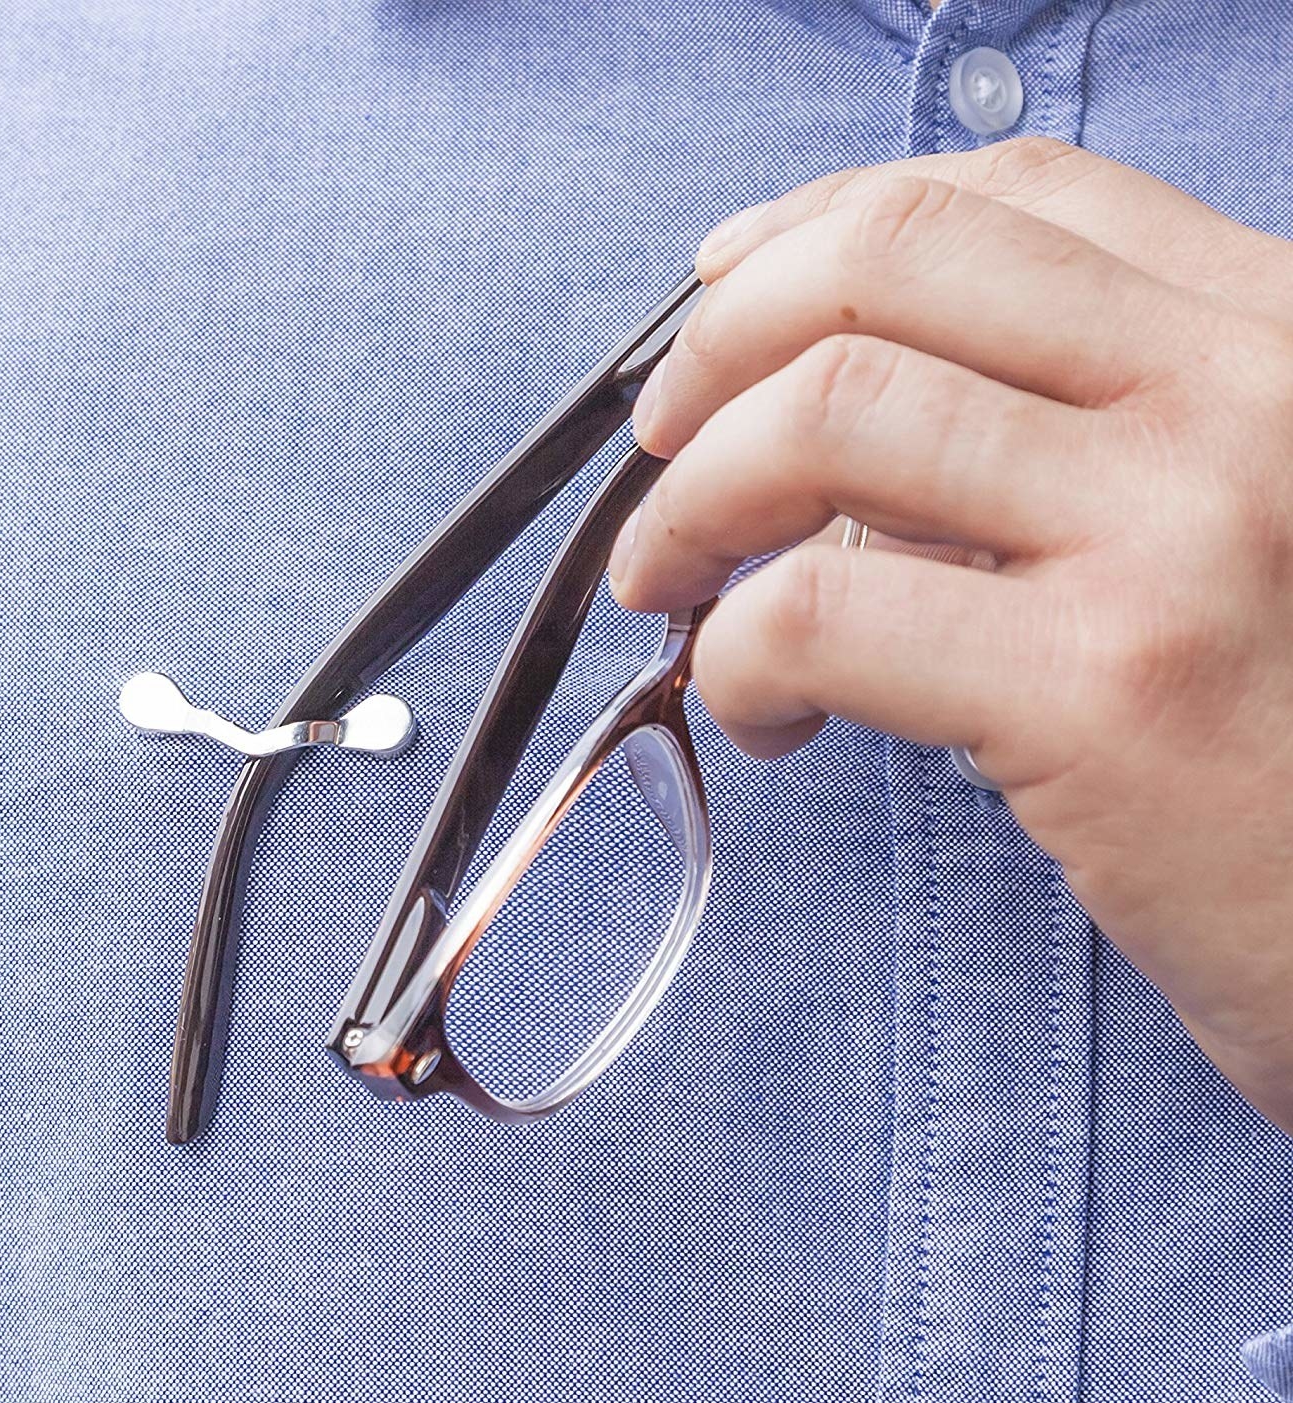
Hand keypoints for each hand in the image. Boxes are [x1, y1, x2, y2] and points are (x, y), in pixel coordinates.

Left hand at [605, 139, 1292, 1132]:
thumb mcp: (1240, 528)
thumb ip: (1086, 444)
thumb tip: (832, 429)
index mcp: (1277, 335)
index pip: (1012, 197)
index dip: (819, 231)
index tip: (722, 303)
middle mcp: (1245, 393)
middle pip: (892, 265)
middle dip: (717, 347)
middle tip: (662, 453)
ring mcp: (1180, 530)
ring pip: (828, 416)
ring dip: (693, 506)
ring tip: (677, 592)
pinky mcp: (1105, 686)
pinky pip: (818, 610)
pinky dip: (731, 652)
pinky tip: (761, 713)